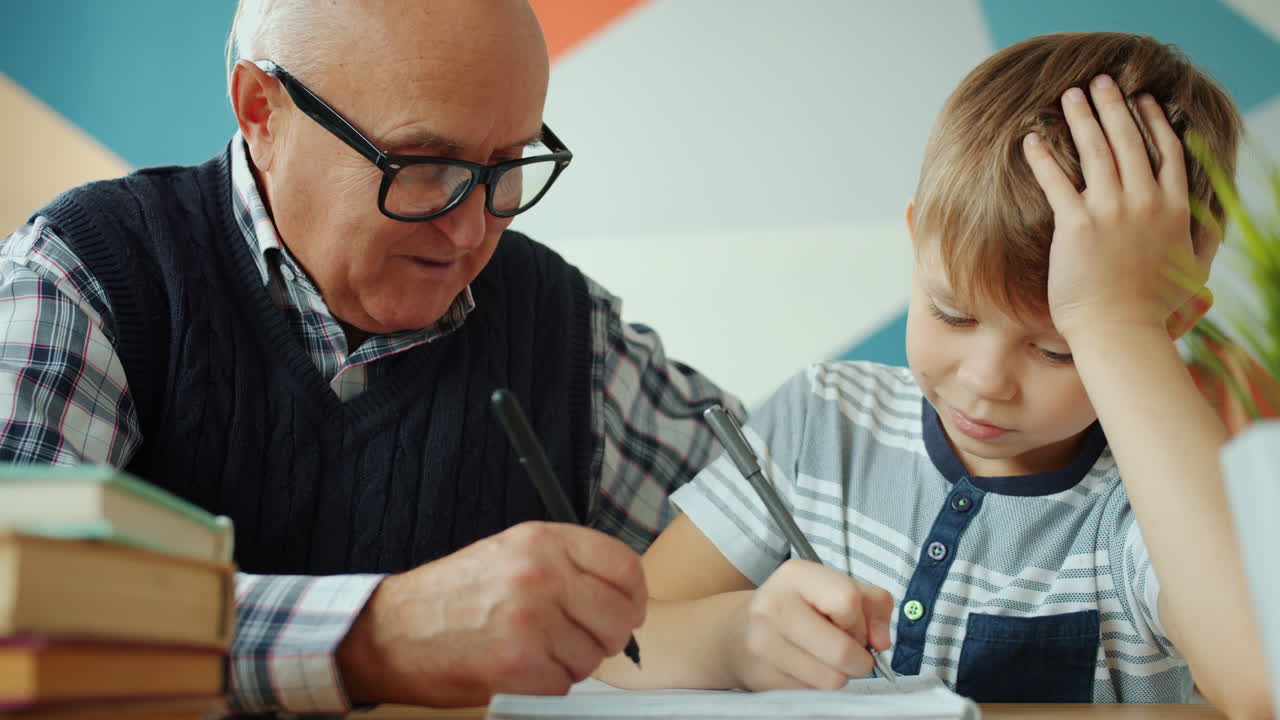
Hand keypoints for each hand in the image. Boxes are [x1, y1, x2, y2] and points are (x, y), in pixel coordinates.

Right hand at [338, 522, 645, 706]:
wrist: (391, 630)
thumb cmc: (451, 595)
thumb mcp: (511, 552)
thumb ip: (566, 563)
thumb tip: (620, 593)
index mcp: (544, 540)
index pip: (624, 565)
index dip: (633, 595)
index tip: (627, 609)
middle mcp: (542, 575)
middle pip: (618, 617)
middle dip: (605, 636)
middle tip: (575, 638)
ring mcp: (531, 621)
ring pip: (594, 656)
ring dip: (571, 662)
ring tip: (533, 650)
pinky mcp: (519, 666)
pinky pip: (565, 685)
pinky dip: (548, 685)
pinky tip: (519, 669)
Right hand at [722, 559, 893, 690]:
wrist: (738, 631)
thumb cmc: (798, 607)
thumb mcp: (834, 588)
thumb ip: (873, 604)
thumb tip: (882, 642)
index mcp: (795, 575)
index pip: (847, 601)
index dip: (861, 621)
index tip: (854, 625)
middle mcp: (773, 605)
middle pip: (842, 650)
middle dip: (859, 659)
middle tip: (851, 652)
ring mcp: (763, 643)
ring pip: (831, 680)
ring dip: (839, 674)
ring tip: (826, 659)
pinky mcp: (761, 676)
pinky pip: (812, 693)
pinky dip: (817, 685)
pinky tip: (805, 668)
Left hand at [1023, 74, 1216, 343]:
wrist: (1121, 332)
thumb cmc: (1154, 312)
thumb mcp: (1191, 273)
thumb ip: (1200, 246)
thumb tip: (1212, 236)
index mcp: (1175, 210)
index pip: (1167, 153)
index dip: (1153, 123)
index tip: (1143, 102)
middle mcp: (1145, 203)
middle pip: (1128, 141)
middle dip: (1113, 106)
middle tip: (1100, 82)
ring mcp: (1110, 211)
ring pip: (1095, 150)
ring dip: (1080, 118)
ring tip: (1069, 95)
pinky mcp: (1075, 225)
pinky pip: (1056, 180)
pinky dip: (1043, 156)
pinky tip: (1032, 138)